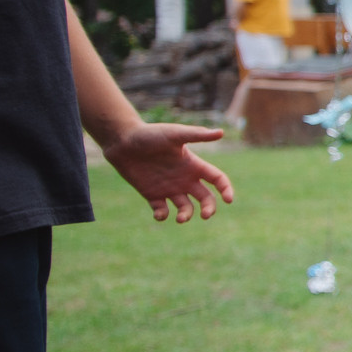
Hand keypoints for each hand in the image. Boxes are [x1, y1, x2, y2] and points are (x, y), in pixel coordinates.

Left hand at [100, 124, 235, 221]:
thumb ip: (197, 135)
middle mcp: (185, 179)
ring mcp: (169, 188)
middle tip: (205, 215)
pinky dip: (163, 216)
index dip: (226, 189)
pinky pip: (162, 211)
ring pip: (185, 208)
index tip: (228, 200)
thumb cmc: (150, 134)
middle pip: (205, 198)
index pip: (217, 179)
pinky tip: (160, 214)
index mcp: (194, 165)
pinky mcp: (152, 194)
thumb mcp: (175, 134)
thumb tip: (220, 133)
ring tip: (181, 218)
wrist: (122, 140)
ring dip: (186, 215)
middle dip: (208, 208)